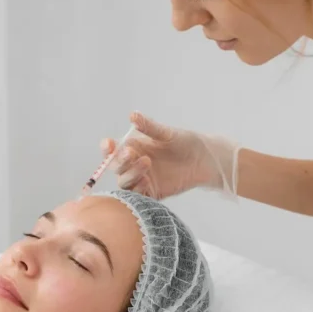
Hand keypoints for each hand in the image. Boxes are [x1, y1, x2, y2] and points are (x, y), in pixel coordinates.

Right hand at [103, 112, 240, 199]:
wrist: (205, 159)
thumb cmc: (185, 142)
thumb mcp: (167, 133)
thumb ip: (149, 126)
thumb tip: (132, 115)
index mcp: (133, 148)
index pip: (113, 151)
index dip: (108, 149)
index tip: (109, 144)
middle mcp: (134, 165)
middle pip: (117, 167)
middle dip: (121, 160)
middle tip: (131, 153)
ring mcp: (142, 180)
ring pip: (125, 182)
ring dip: (130, 174)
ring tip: (146, 163)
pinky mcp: (152, 193)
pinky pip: (138, 196)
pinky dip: (138, 190)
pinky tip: (146, 181)